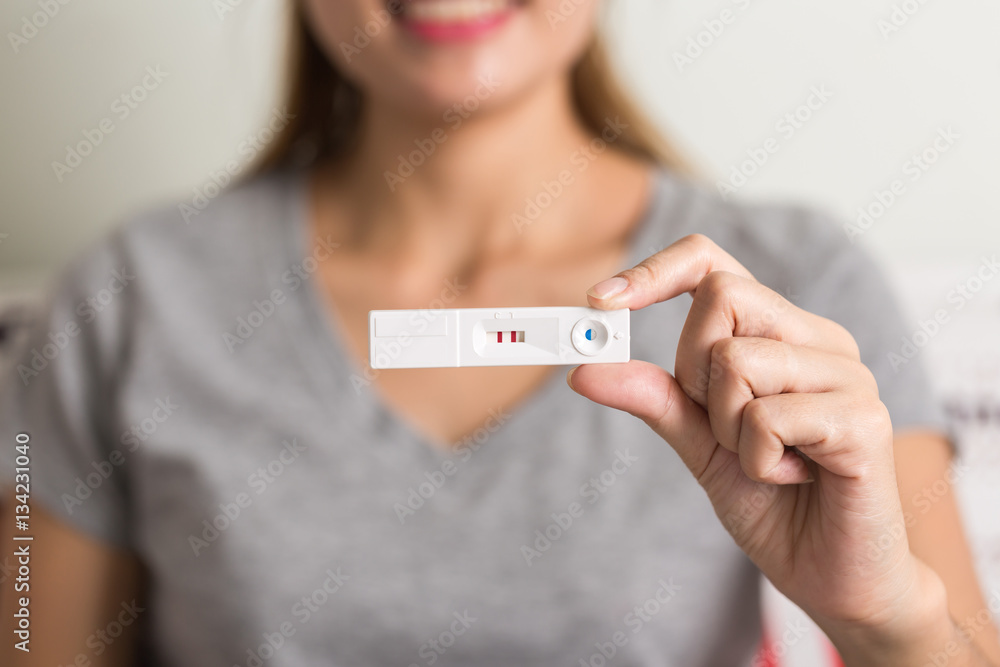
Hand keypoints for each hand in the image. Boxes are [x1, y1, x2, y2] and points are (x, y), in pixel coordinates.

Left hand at [568, 234, 945, 652]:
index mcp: (780, 334)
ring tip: (769, 461)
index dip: (654, 271)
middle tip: (728, 430)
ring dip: (729, 429)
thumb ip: (654, 399)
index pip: (713, 264)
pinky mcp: (865, 418)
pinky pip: (766, 418)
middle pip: (722, 298)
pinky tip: (793, 478)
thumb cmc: (773, 502)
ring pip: (737, 361)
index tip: (600, 302)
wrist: (830, 575)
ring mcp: (848, 374)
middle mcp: (819, 340)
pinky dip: (758, 461)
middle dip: (696, 373)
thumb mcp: (698, 444)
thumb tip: (584, 369)